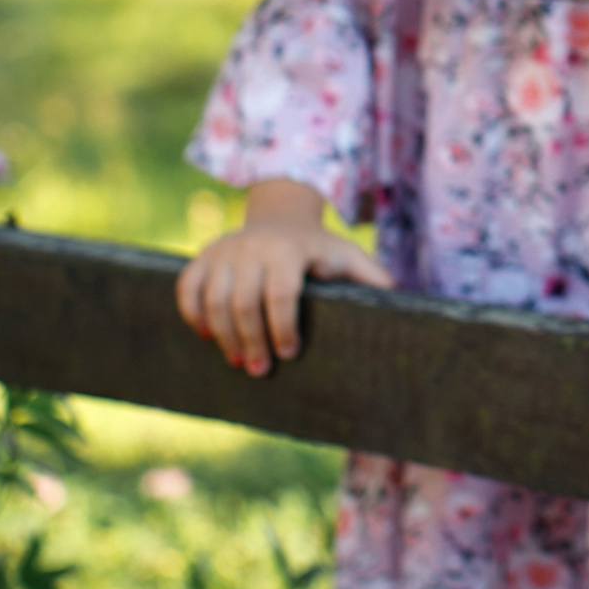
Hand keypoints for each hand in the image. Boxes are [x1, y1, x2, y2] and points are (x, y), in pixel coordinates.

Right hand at [174, 180, 392, 376]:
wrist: (282, 217)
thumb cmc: (319, 249)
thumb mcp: (347, 256)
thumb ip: (371, 277)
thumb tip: (401, 303)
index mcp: (289, 250)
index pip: (281, 294)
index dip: (283, 328)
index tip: (290, 354)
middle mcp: (252, 247)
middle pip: (244, 303)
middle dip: (251, 342)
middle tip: (261, 370)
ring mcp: (223, 251)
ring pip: (214, 300)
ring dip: (224, 336)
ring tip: (238, 361)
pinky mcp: (202, 256)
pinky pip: (188, 289)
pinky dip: (194, 314)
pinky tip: (208, 335)